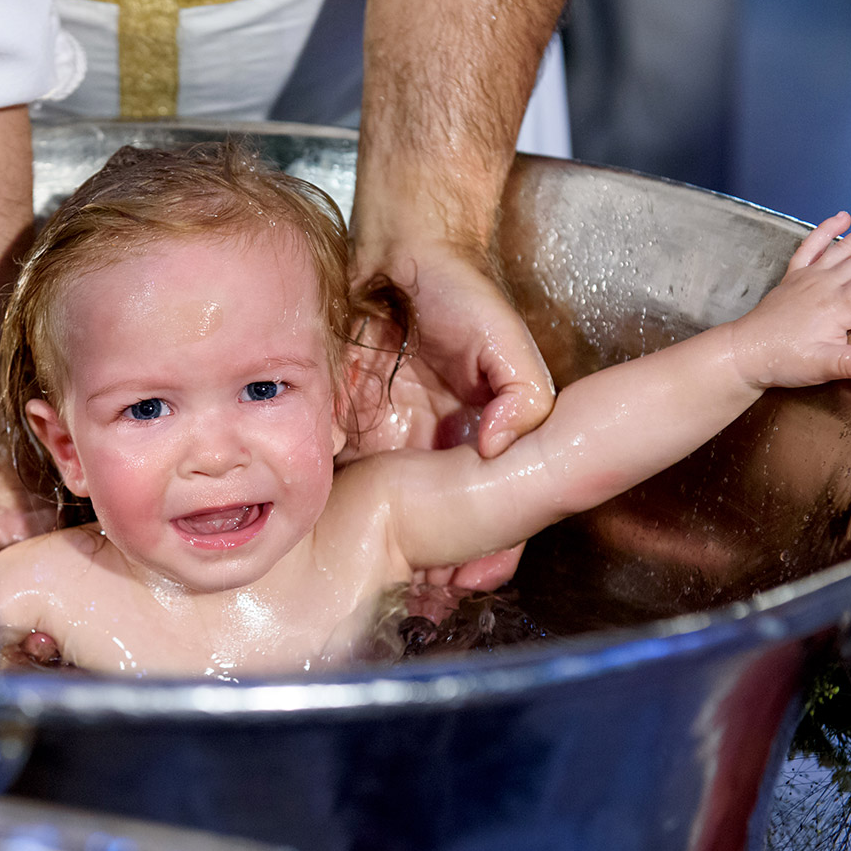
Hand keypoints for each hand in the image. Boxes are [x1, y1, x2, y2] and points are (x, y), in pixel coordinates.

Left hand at [346, 246, 555, 592]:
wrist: (398, 248)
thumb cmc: (460, 292)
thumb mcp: (505, 339)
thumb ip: (522, 393)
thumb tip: (500, 447)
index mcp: (476, 438)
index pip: (490, 512)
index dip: (486, 551)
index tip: (469, 581)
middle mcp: (431, 448)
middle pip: (435, 527)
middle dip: (433, 569)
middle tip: (423, 602)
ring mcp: (386, 438)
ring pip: (386, 515)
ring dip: (385, 554)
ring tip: (382, 587)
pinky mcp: (342, 422)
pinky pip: (333, 474)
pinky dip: (330, 508)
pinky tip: (328, 540)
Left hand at [731, 213, 850, 389]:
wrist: (743, 353)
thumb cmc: (781, 360)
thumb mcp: (820, 368)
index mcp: (834, 305)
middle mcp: (823, 284)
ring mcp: (807, 277)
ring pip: (847, 247)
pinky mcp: (793, 277)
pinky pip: (811, 247)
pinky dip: (826, 230)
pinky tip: (842, 216)